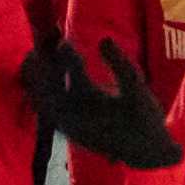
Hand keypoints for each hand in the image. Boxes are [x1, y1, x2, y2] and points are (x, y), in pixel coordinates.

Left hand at [21, 40, 180, 168]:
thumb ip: (120, 64)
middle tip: (46, 33)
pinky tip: (46, 74)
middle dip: (45, 56)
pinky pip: (43, 105)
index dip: (65, 49)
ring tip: (43, 50)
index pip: (69, 70)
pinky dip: (41, 87)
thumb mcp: (138, 88)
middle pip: (47, 80)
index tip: (60, 30)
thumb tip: (103, 39)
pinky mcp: (64, 129)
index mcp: (89, 102)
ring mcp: (65, 124)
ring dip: (40, 71)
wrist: (144, 154)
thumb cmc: (144, 119)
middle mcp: (71, 114)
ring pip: (40, 94)